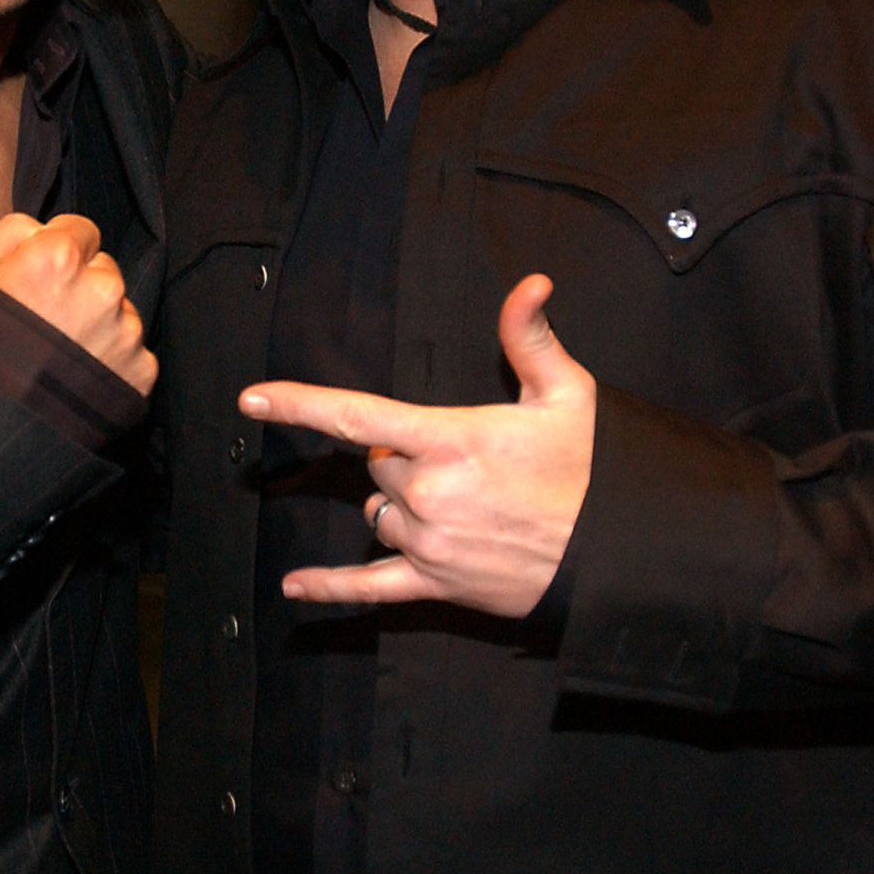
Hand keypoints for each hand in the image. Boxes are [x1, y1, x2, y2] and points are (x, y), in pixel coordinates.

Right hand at [0, 213, 157, 394]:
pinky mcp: (140, 371)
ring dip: (97, 325)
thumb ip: (12, 235)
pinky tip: (76, 378)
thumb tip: (43, 229)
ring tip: (59, 356)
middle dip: (81, 287)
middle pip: (102, 270)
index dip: (59, 250)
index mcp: (59, 257)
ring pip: (119, 312)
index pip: (81, 229)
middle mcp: (102, 289)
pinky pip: (131, 352)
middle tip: (48, 321)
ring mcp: (125, 332)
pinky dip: (110, 362)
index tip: (45, 275)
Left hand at [240, 274, 592, 616]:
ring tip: (457, 504)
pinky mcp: (437, 584)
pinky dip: (331, 588)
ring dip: (397, 506)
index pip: (358, 415)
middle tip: (461, 461)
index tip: (253, 399)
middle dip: (402, 458)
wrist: (619, 552)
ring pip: (378, 515)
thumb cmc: (591, 471)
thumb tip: (531, 283)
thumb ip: (530, 337)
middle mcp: (429, 491)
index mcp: (450, 438)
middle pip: (376, 467)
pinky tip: (295, 588)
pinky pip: (371, 589)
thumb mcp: (566, 395)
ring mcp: (430, 541)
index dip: (300, 404)